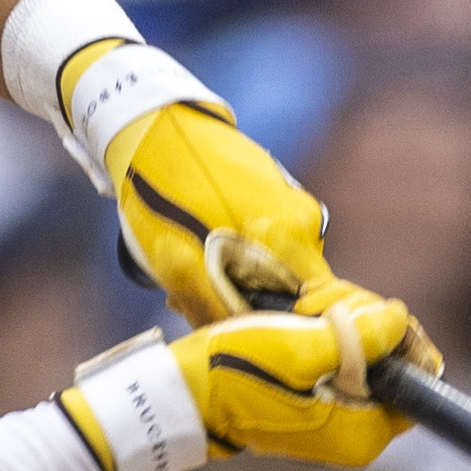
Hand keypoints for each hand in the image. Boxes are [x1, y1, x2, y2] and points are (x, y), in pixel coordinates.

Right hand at [74, 287, 444, 470]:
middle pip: (394, 361)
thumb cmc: (237, 372)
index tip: (371, 311)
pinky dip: (328, 335)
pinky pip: (343, 361)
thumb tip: (401, 322)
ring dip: (343, 321)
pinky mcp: (317, 404)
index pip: (419, 378)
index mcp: (363, 432)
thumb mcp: (302, 348)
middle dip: (367, 322)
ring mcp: (337, 420)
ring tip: (302, 310)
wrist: (183, 392)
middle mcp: (357, 435)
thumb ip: (363, 337)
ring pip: (369, 355)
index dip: (404, 336)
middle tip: (322, 305)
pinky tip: (299, 319)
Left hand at [105, 98, 339, 325]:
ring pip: (279, 263)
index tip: (258, 338)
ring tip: (195, 269)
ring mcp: (293, 200)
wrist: (151, 125)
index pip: (319, 305)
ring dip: (244, 276)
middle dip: (256, 304)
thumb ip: (217, 308)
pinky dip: (242, 249)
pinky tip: (204, 242)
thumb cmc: (161, 195)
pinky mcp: (278, 189)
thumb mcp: (178, 264)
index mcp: (288, 237)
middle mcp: (303, 219)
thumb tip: (243, 344)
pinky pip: (270, 236)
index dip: (292, 329)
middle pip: (297, 287)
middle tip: (205, 303)